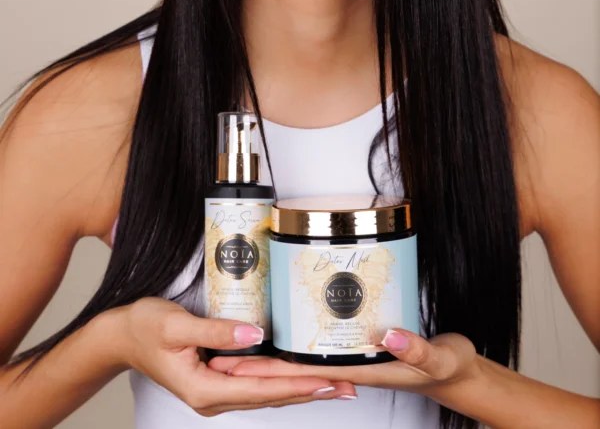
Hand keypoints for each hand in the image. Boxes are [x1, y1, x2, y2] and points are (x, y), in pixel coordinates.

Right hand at [111, 297, 356, 415]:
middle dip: (312, 390)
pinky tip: (300, 375)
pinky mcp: (218, 376)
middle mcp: (214, 395)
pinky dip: (282, 378)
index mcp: (205, 388)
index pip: (262, 388)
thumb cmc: (143, 327)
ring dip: (302, 386)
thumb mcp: (177, 325)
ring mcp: (216, 388)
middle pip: (271, 393)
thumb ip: (217, 331)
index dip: (298, 385)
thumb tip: (255, 333)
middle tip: (349, 385)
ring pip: (267, 389)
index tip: (328, 382)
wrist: (120, 335)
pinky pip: (256, 380)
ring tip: (336, 383)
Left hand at [209, 326, 479, 397]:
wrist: (464, 374)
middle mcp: (350, 371)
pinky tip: (288, 343)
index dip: (268, 368)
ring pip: (302, 366)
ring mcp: (353, 365)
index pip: (304, 373)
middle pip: (293, 372)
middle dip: (255, 366)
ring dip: (271, 362)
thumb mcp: (438, 355)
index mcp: (362, 372)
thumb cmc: (451, 366)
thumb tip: (389, 337)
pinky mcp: (360, 355)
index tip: (238, 361)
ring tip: (239, 350)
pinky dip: (297, 354)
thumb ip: (415, 348)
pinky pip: (319, 358)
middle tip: (220, 355)